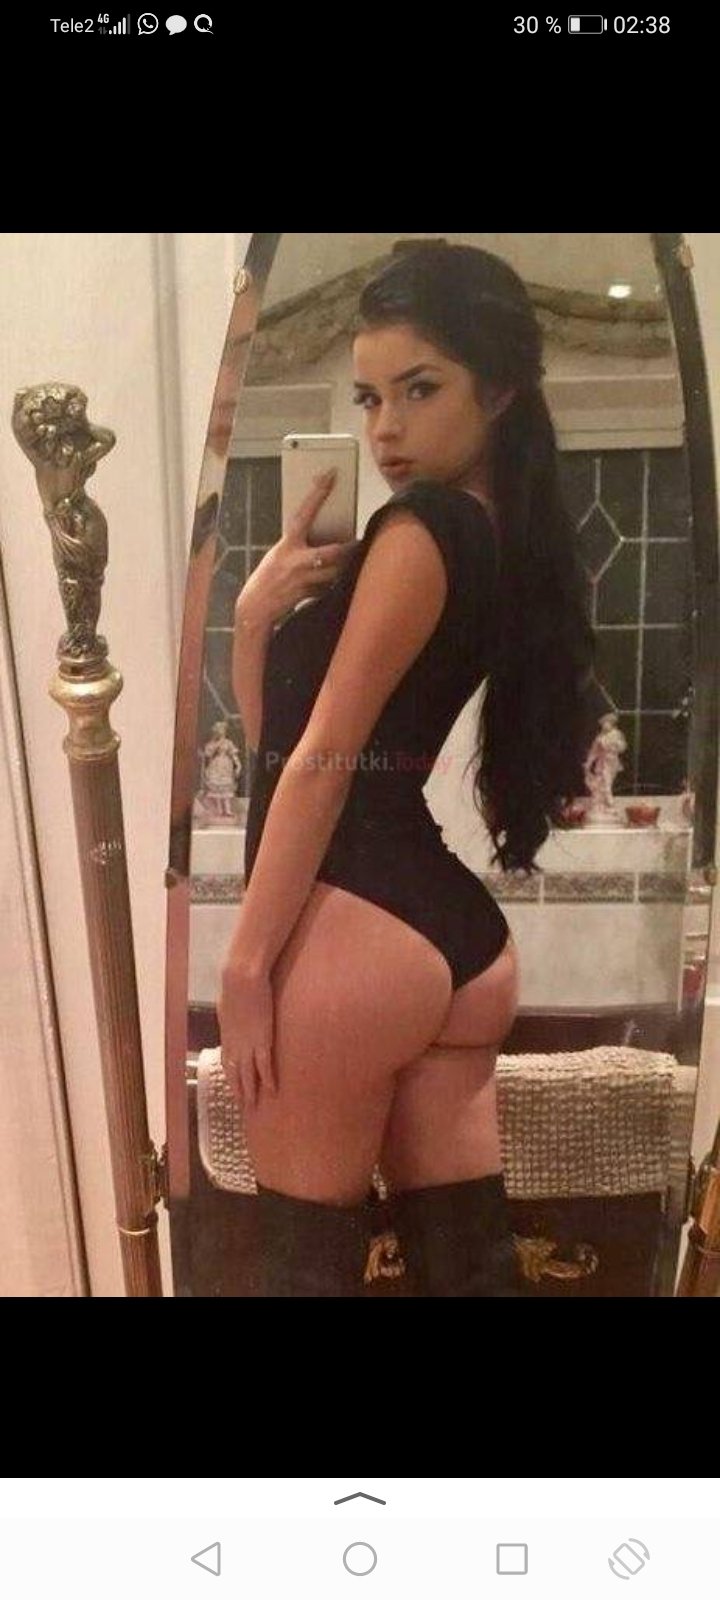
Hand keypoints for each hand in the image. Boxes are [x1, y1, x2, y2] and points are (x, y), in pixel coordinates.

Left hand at [218, 961, 276, 1109]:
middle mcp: (234, 1045)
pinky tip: (271, 1091)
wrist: (241, 979)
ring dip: (250, 1091)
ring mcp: (247, 1044)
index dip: (230, 1076)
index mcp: (226, 1035)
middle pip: (235, 1073)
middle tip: (242, 1106)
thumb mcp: (227, 1003)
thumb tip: (230, 1013)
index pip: (227, 1062)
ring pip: (248, 1074)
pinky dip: (267, 1080)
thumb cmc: (234, 985)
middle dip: (238, 1090)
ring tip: (253, 1106)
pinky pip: (264, 1066)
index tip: (234, 1087)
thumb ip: (230, 1013)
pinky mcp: (262, 1041)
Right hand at [235, 471, 354, 628]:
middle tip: (360, 542)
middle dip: (350, 549)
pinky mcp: (309, 594)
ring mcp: (304, 579)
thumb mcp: (281, 553)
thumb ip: (301, 546)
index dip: (319, 492)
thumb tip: (328, 539)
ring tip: (355, 561)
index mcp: (288, 543)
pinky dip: (335, 583)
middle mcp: (297, 559)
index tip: (331, 474)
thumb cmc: (269, 575)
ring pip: (337, 571)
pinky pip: (331, 586)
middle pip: (334, 552)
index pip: (305, 512)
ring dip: (347, 566)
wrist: (257, 606)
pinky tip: (334, 582)